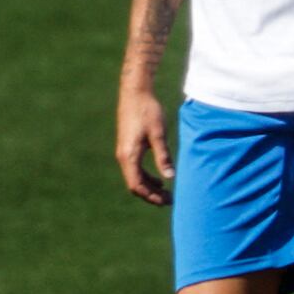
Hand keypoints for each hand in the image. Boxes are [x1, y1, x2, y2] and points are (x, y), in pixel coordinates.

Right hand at [115, 84, 172, 205]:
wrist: (135, 92)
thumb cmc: (148, 111)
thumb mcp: (159, 134)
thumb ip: (163, 157)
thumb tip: (170, 177)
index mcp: (129, 155)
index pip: (137, 185)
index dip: (150, 196)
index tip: (166, 201)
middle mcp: (123, 156)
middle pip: (135, 184)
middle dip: (151, 194)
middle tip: (169, 200)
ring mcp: (123, 152)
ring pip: (134, 177)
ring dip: (149, 186)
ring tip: (166, 191)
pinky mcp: (127, 146)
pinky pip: (135, 168)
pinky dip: (146, 176)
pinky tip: (159, 177)